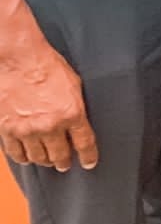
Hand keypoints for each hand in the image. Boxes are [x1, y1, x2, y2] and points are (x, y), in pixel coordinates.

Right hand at [0, 39, 97, 171]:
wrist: (19, 59)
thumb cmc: (48, 66)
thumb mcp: (74, 85)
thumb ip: (76, 107)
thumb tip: (79, 122)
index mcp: (72, 113)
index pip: (84, 143)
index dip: (88, 156)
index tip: (89, 163)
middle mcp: (50, 126)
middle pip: (59, 155)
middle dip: (64, 162)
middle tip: (65, 164)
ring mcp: (27, 130)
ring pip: (38, 158)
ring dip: (44, 160)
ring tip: (48, 160)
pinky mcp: (8, 130)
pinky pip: (16, 153)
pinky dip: (24, 157)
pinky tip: (28, 156)